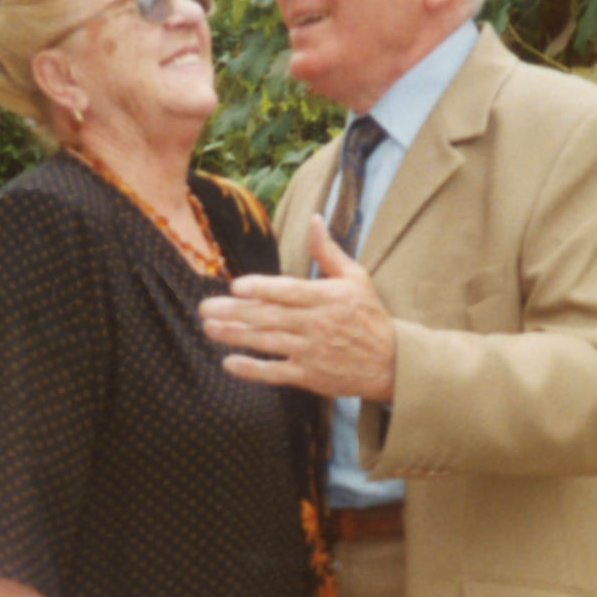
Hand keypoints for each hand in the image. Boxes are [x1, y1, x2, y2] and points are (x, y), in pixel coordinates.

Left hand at [199, 214, 396, 400]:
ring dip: (235, 336)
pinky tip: (229, 363)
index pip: (289, 291)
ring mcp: (312, 352)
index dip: (261, 289)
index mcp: (327, 297)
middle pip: (270, 317)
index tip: (236, 285)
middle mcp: (317, 324)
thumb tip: (314, 219)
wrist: (392, 363)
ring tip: (209, 328)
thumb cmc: (371, 316)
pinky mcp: (310, 376)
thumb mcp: (356, 277)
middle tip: (204, 307)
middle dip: (235, 312)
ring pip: (268, 343)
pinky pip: (276, 373)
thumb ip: (328, 251)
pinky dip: (252, 369)